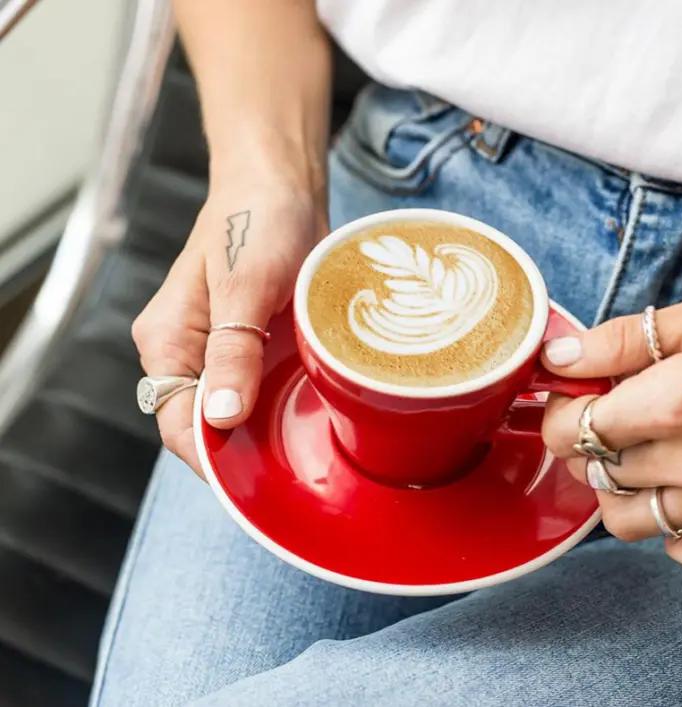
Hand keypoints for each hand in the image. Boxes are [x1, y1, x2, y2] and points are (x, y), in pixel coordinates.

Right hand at [132, 169, 324, 476]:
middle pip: (203, 424)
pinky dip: (278, 409)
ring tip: (304, 454)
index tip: (251, 482)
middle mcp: (187, 352)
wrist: (282, 187)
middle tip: (290, 474)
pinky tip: (309, 420)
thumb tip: (221, 416)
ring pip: (233, 413)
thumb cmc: (258, 222)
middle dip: (240, 454)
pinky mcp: (250, 346)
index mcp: (167, 340)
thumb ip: (232, 350)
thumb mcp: (245, 286)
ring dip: (262, 434)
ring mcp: (220, 352)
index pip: (175, 421)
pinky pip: (257, 390)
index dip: (209, 458)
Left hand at [540, 275, 681, 579]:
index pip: (573, 429)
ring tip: (632, 452)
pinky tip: (678, 506)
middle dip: (582, 441)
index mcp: (673, 404)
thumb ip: (623, 339)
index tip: (571, 389)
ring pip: (631, 522)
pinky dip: (679, 542)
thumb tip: (560, 356)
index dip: (559, 409)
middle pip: (595, 473)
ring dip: (615, 490)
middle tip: (606, 406)